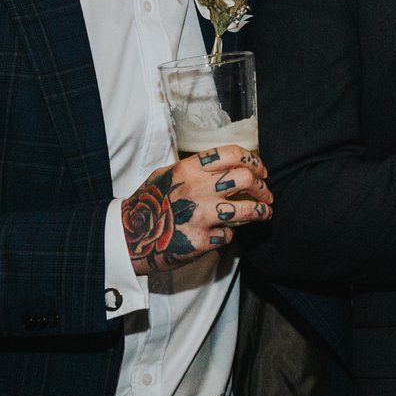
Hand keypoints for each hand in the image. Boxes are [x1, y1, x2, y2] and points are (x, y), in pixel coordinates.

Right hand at [122, 145, 270, 273]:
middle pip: (246, 179)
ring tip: (265, 213)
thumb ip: (195, 169)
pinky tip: (221, 234)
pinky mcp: (201, 240)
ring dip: (261, 211)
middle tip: (266, 194)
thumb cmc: (149, 204)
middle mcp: (197, 189)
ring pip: (247, 210)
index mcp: (189, 168)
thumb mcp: (167, 175)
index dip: (253, 161)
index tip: (261, 170)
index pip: (232, 154)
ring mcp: (200, 215)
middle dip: (262, 187)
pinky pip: (228, 235)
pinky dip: (228, 234)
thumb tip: (227, 166)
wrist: (128, 236)